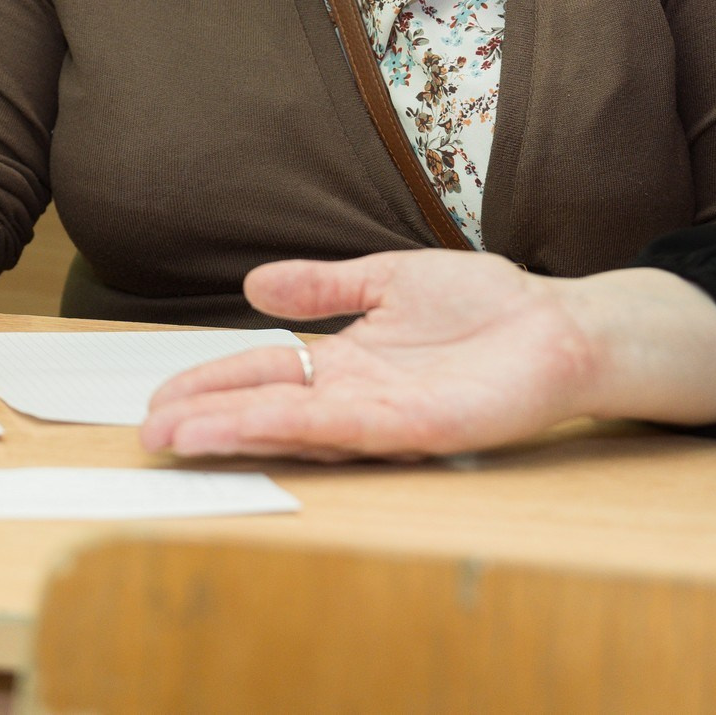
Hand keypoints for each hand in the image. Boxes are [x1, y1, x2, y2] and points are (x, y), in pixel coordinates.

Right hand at [141, 255, 715, 460]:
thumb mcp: (389, 279)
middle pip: (268, 411)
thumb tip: (253, 287)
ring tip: (181, 436)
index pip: (263, 377)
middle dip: (208, 419)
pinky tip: (259, 426)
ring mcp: (387, 417)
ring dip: (237, 433)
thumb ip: (323, 287)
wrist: (566, 324)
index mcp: (347, 364)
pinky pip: (349, 430)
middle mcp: (358, 398)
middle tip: (149, 432)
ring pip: (296, 430)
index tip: (159, 396)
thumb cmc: (490, 305)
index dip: (211, 385)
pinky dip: (299, 430)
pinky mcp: (421, 429)